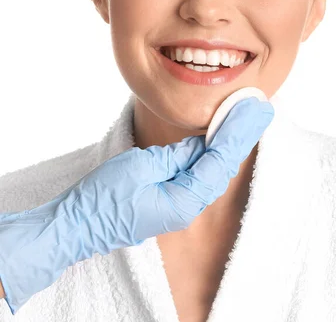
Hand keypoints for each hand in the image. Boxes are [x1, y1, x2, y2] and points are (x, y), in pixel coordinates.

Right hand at [0, 96, 273, 313]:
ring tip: (243, 119)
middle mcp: (187, 207)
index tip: (253, 111)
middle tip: (257, 110)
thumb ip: (174, 156)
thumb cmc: (104, 196)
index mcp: (184, 200)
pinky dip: (209, 155)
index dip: (237, 134)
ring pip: (211, 172)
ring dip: (226, 145)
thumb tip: (199, 144)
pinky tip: (215, 140)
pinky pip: (196, 175)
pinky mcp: (168, 200)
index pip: (220, 162)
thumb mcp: (141, 166)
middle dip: (239, 138)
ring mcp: (178, 206)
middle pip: (221, 167)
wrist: (78, 224)